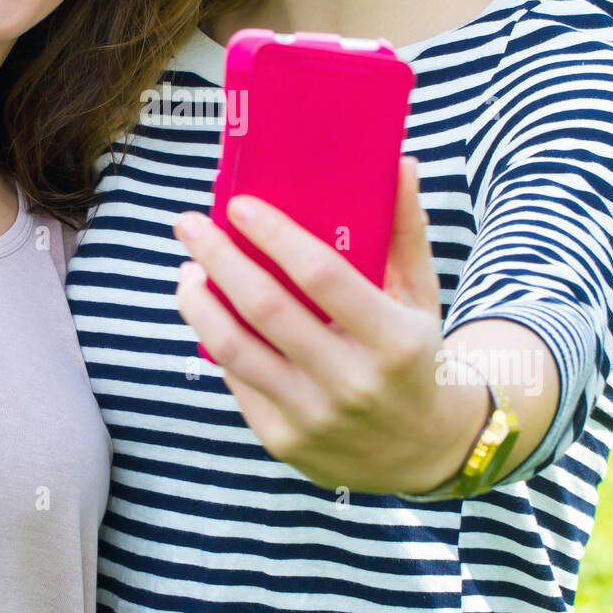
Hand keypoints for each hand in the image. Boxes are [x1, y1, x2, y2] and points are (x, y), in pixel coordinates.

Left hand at [174, 157, 487, 493]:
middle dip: (218, 257)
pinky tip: (209, 312)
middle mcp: (352, 381)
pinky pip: (237, 381)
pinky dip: (216, 341)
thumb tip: (400, 161)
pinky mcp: (284, 441)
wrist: (425, 451)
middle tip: (188, 224)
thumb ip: (407, 231)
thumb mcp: (423, 297)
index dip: (274, 235)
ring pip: (235, 349)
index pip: (321, 275)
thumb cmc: (417, 356)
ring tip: (187, 271)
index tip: (238, 204)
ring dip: (199, 303)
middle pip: (265, 308)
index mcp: (393, 339)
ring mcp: (314, 416)